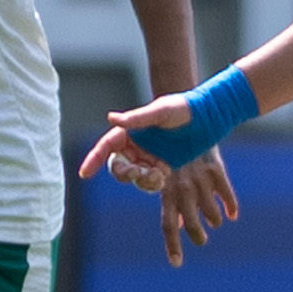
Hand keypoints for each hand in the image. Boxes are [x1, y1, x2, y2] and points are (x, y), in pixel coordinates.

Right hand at [79, 92, 193, 190]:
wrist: (208, 117)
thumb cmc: (183, 108)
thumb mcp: (161, 111)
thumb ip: (138, 118)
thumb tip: (111, 118)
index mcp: (128, 131)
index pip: (105, 146)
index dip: (92, 160)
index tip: (84, 173)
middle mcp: (134, 147)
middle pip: (118, 167)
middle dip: (126, 174)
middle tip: (140, 173)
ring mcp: (147, 159)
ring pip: (135, 178)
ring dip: (143, 180)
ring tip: (159, 175)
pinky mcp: (162, 168)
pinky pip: (151, 182)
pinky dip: (154, 183)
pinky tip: (165, 175)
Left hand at [156, 153, 239, 268]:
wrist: (190, 120)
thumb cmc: (175, 152)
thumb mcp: (170, 175)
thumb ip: (174, 202)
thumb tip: (180, 226)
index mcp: (167, 190)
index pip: (168, 224)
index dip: (173, 245)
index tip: (177, 264)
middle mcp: (183, 187)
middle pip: (192, 224)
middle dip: (198, 237)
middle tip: (202, 240)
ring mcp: (200, 179)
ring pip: (212, 214)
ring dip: (214, 220)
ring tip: (215, 222)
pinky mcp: (216, 170)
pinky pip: (227, 196)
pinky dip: (231, 207)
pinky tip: (232, 214)